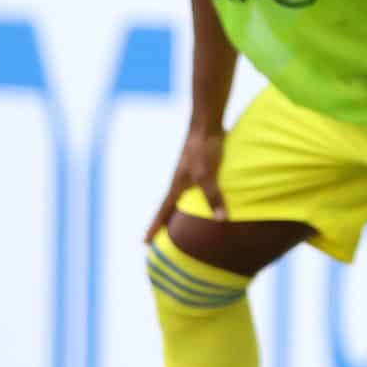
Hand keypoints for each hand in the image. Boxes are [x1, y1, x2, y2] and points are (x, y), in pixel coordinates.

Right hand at [145, 123, 227, 241]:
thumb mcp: (207, 175)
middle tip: (163, 240)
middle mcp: (181, 182)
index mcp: (176, 186)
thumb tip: (221, 220)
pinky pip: (199, 189)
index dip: (154, 227)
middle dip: (167, 224)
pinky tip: (209, 202)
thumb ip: (213, 196)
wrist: (207, 124)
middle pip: (172, 207)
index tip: (144, 243)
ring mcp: (191, 174)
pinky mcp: (203, 168)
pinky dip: (200, 199)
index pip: (162, 212)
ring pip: (185, 198)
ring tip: (186, 226)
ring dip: (184, 211)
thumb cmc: (204, 148)